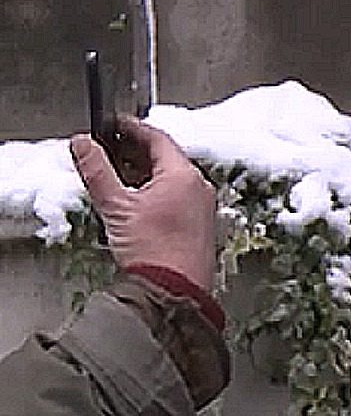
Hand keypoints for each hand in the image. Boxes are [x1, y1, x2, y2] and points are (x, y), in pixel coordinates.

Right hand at [70, 115, 216, 290]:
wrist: (174, 291)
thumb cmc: (155, 251)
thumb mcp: (116, 206)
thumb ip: (97, 171)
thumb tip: (84, 145)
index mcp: (184, 175)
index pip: (158, 139)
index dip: (133, 129)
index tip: (116, 124)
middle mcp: (198, 187)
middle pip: (165, 158)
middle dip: (136, 152)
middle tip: (112, 149)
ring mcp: (201, 207)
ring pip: (171, 179)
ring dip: (144, 174)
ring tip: (118, 177)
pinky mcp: (198, 225)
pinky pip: (176, 198)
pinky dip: (155, 193)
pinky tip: (136, 204)